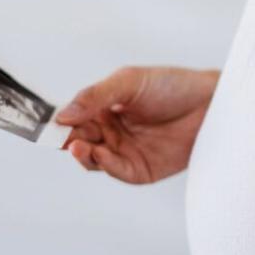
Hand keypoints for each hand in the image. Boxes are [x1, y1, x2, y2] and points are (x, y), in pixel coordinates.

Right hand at [56, 66, 218, 183]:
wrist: (211, 102)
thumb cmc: (172, 85)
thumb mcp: (128, 82)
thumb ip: (95, 97)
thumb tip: (62, 114)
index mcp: (105, 109)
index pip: (74, 119)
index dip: (58, 123)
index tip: (43, 125)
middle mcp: (112, 132)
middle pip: (80, 141)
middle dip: (67, 140)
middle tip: (60, 137)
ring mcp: (127, 152)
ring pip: (94, 160)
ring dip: (82, 155)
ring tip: (75, 146)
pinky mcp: (143, 169)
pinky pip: (118, 171)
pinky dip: (105, 165)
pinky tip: (99, 154)